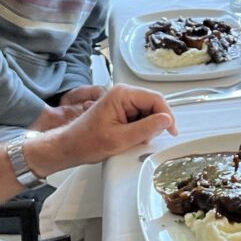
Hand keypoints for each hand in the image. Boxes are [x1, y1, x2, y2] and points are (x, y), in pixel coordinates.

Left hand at [31, 84, 176, 174]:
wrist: (68, 147)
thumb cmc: (86, 142)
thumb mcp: (120, 139)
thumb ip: (146, 128)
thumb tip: (166, 120)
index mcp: (122, 94)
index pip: (156, 99)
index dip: (167, 115)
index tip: (172, 131)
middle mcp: (123, 93)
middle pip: (153, 104)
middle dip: (155, 123)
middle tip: (149, 139)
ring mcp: (121, 101)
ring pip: (147, 111)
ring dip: (147, 127)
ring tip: (134, 140)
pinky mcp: (120, 109)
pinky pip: (139, 116)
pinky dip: (140, 128)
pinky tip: (130, 138)